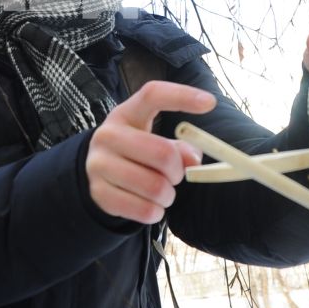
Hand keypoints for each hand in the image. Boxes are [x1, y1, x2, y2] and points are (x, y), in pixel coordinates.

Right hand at [87, 81, 215, 224]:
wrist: (97, 173)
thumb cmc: (136, 153)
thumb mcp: (156, 141)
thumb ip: (181, 147)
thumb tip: (193, 161)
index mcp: (126, 113)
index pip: (153, 95)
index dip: (182, 97)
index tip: (210, 103)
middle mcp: (108, 135)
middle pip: (161, 152)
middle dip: (178, 171)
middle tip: (175, 176)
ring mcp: (99, 164)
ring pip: (155, 187)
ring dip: (168, 195)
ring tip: (162, 192)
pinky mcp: (98, 192)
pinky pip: (144, 210)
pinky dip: (156, 212)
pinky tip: (150, 205)